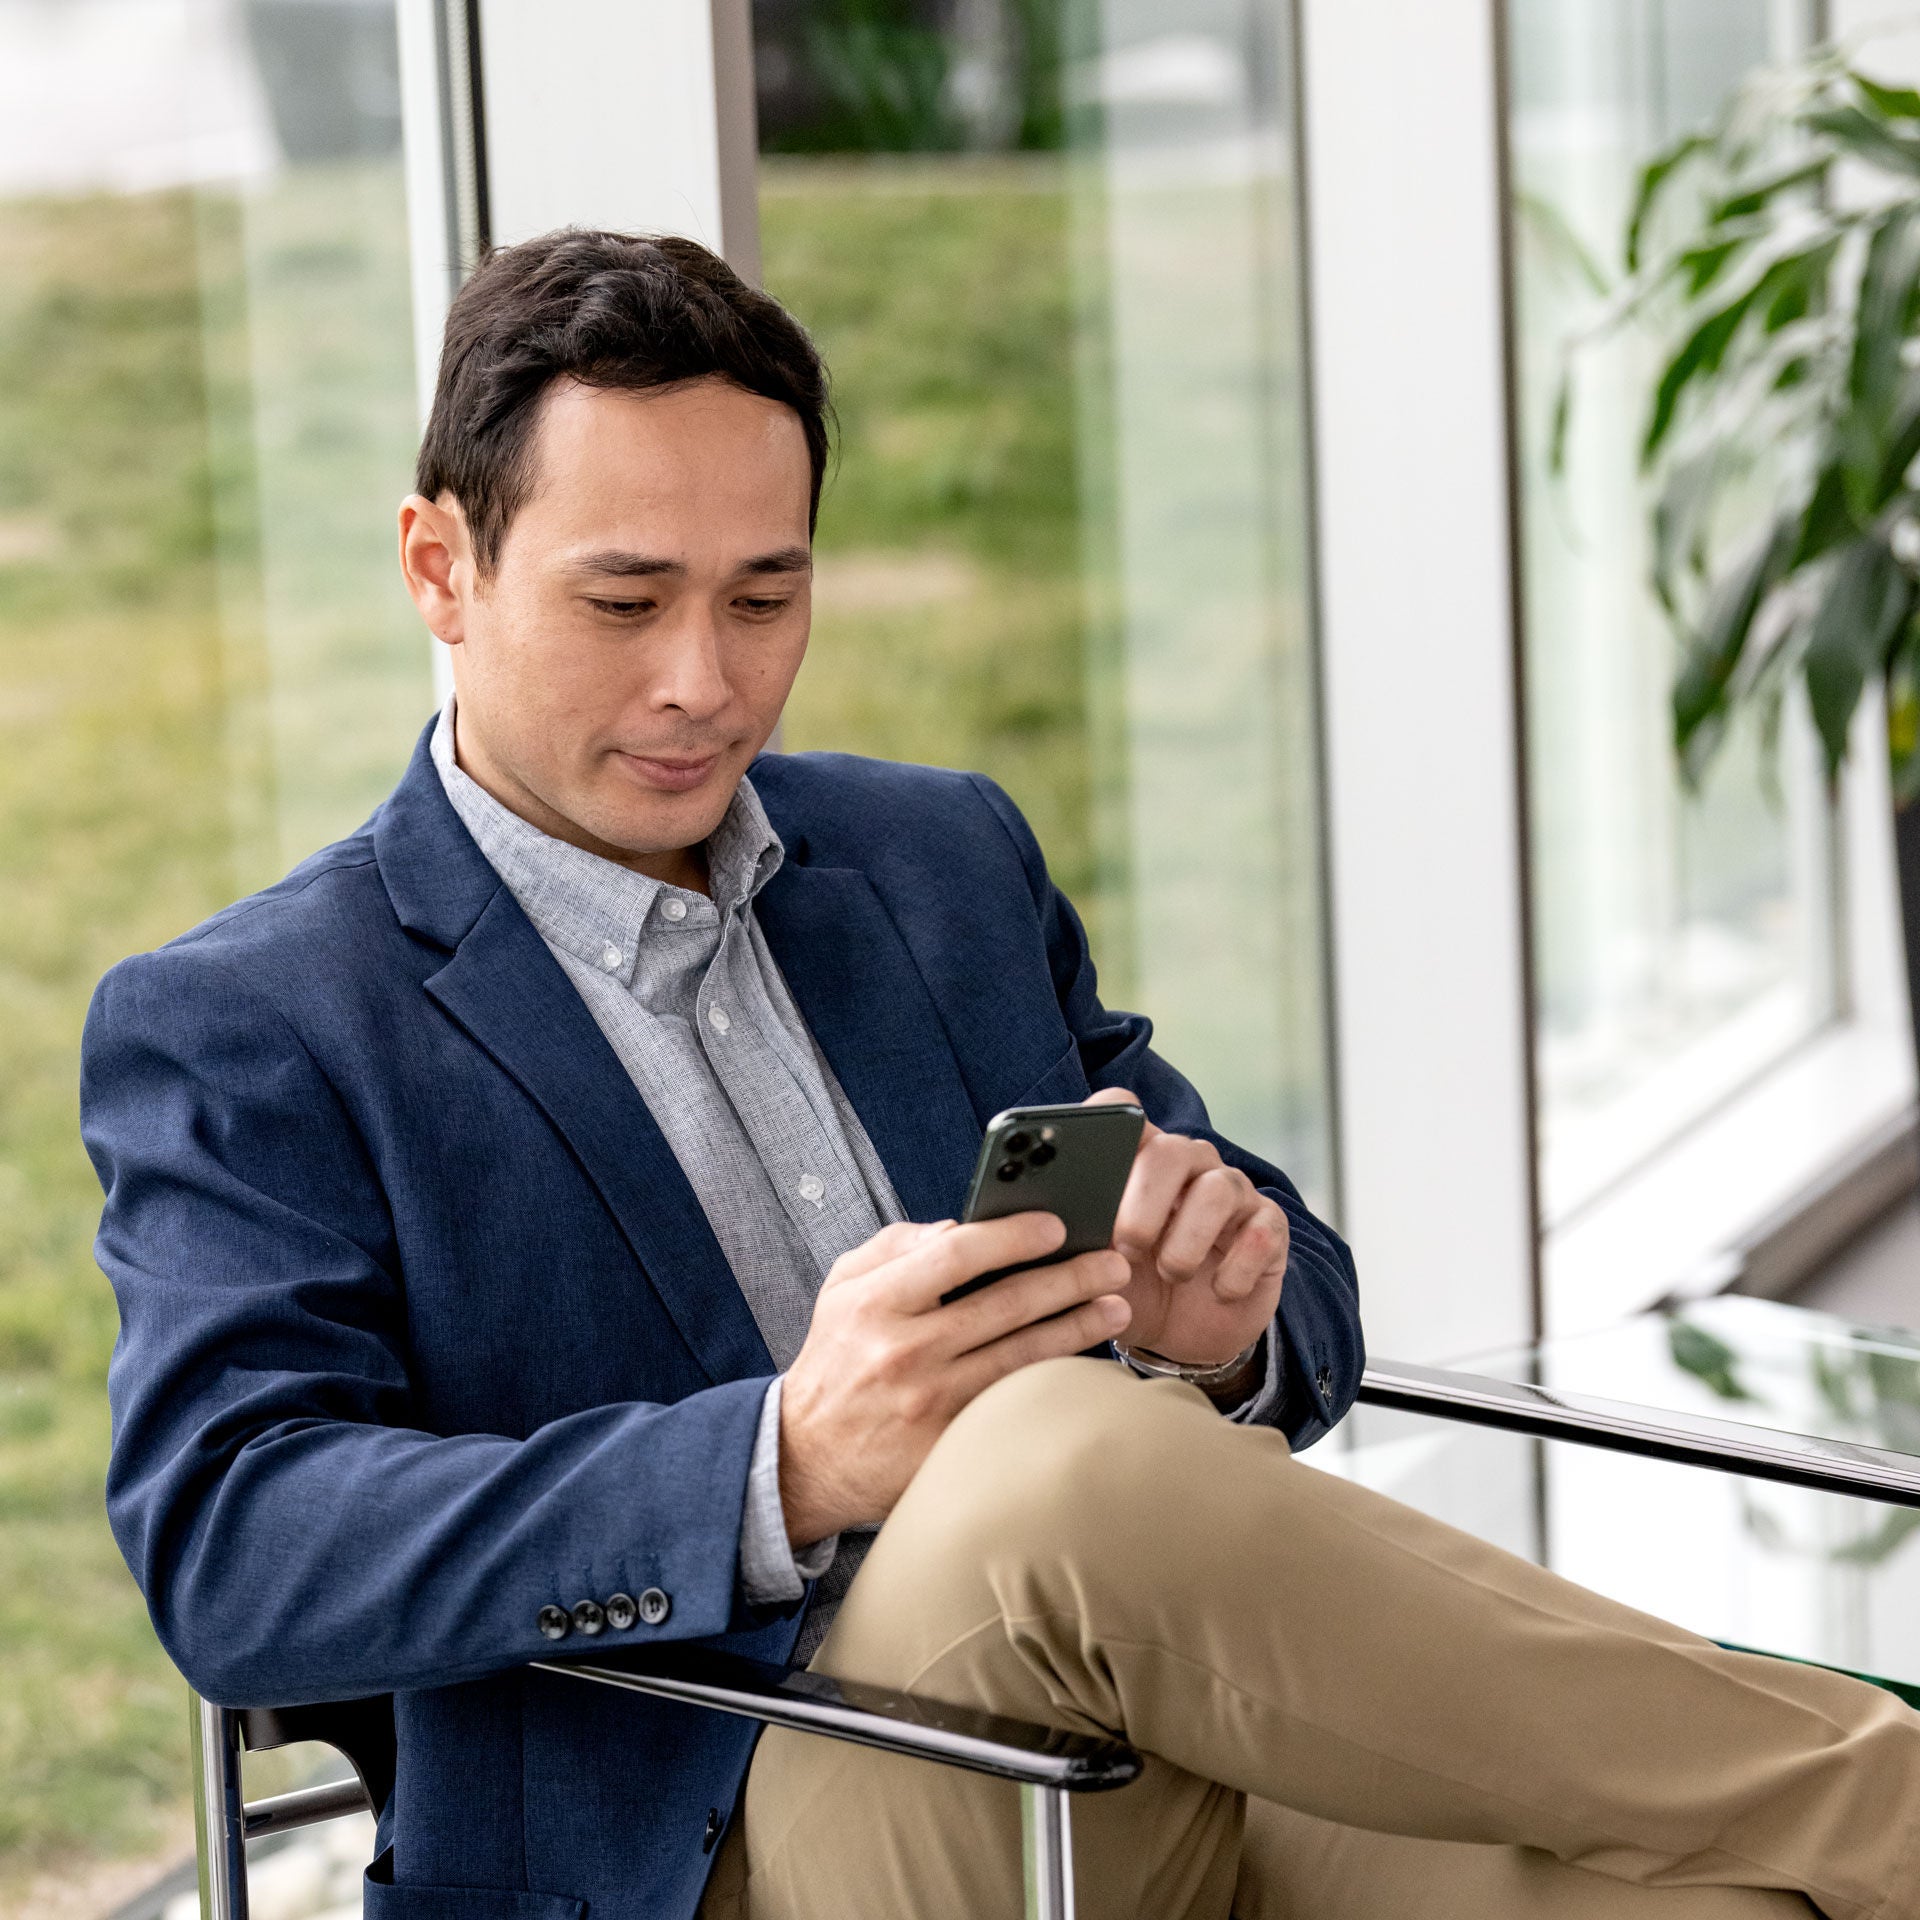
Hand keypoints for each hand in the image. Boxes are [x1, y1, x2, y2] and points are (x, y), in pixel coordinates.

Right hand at [779, 1214, 1131, 1547]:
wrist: (806, 1457)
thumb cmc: (836, 1357)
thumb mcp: (844, 1287)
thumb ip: (898, 1245)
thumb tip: (960, 1228)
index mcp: (877, 1303)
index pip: (956, 1255)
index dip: (1012, 1236)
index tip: (1056, 1224)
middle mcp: (904, 1351)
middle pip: (1006, 1304)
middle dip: (1070, 1278)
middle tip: (1114, 1261)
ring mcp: (930, 1403)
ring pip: (1023, 1356)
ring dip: (1079, 1326)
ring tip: (1117, 1306)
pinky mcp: (948, 1446)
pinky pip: (1015, 1402)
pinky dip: (1054, 1379)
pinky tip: (1087, 1361)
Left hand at [1086, 1087, 1288, 1367]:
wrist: (1179, 1337)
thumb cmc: (1130, 1287)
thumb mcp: (1093, 1268)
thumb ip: (1071, 1240)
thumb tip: (1046, 1225)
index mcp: (1137, 1159)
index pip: (1123, 1111)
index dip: (1105, 1123)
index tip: (1081, 1158)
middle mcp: (1187, 1162)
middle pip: (1170, 1150)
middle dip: (1143, 1203)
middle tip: (1127, 1248)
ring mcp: (1232, 1191)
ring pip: (1217, 1189)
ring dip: (1187, 1243)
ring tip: (1172, 1275)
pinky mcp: (1268, 1226)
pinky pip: (1260, 1233)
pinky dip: (1234, 1271)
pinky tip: (1219, 1291)